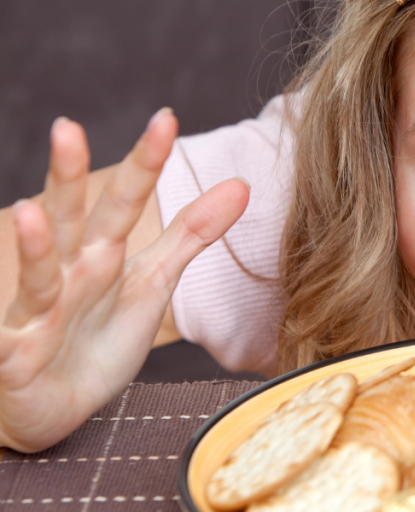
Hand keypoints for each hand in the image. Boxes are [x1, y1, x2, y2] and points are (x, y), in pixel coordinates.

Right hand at [0, 110, 248, 451]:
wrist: (55, 403)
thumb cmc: (98, 336)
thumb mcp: (153, 281)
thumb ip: (190, 234)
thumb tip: (242, 185)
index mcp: (102, 255)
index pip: (125, 201)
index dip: (144, 164)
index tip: (165, 119)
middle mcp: (68, 274)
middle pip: (72, 221)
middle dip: (67, 177)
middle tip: (67, 127)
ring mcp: (40, 312)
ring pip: (39, 275)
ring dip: (36, 246)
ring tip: (34, 211)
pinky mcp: (19, 354)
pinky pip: (15, 337)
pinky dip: (16, 322)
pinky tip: (16, 310)